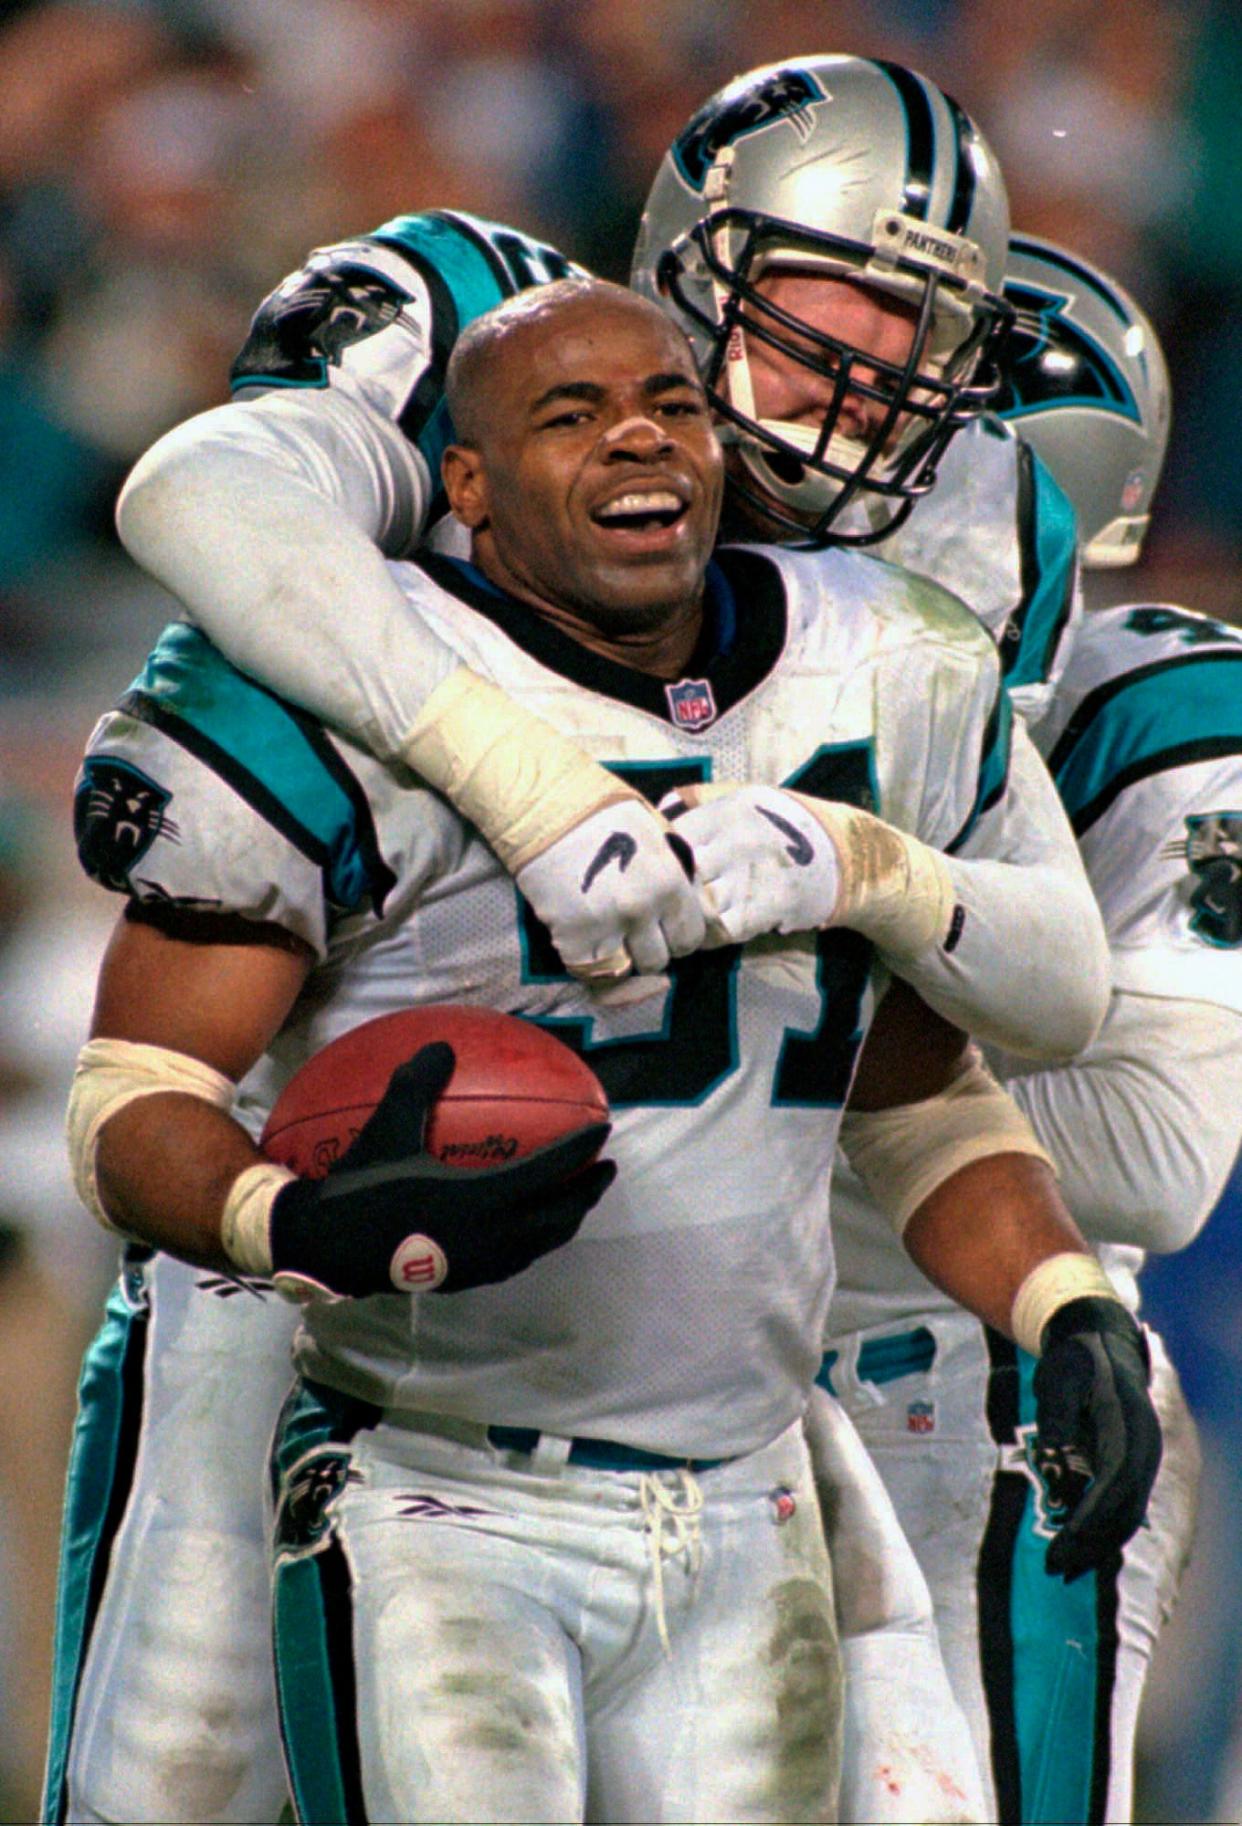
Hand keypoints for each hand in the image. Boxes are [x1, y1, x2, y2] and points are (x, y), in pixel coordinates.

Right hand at [269, 1043, 612, 1300]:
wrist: (332, 1247)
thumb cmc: (362, 1187)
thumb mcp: (388, 1129)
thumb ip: (417, 1085)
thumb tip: (440, 1046)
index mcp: (482, 1197)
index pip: (548, 1171)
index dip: (580, 1150)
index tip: (602, 1130)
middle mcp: (492, 1234)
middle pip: (559, 1214)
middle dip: (588, 1191)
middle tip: (606, 1167)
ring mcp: (482, 1261)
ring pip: (542, 1241)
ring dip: (566, 1218)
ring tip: (577, 1197)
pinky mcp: (468, 1275)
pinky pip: (519, 1257)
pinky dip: (537, 1238)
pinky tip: (529, 1224)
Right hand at [516, 798, 703, 981]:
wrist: (542, 804)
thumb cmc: (601, 810)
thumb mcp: (655, 832)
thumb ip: (675, 871)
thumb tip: (687, 900)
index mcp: (671, 882)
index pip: (690, 938)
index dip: (675, 936)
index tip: (660, 929)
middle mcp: (644, 909)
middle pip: (658, 960)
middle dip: (646, 949)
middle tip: (629, 932)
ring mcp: (607, 926)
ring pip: (625, 971)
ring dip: (617, 959)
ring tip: (605, 937)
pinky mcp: (572, 937)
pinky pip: (589, 971)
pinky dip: (586, 962)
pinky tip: (580, 938)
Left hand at [660, 783, 839, 944]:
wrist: (841, 853)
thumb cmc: (780, 825)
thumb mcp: (745, 797)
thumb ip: (702, 799)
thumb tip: (660, 805)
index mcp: (727, 811)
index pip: (671, 837)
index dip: (661, 858)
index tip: (662, 871)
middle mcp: (738, 840)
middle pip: (680, 875)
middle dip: (670, 893)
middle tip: (668, 903)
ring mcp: (753, 875)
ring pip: (698, 907)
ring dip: (690, 919)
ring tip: (689, 921)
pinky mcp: (769, 906)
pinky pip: (724, 929)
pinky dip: (713, 936)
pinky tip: (716, 930)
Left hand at [1034, 1297, 1162, 1581]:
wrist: (1099, 1341)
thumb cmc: (1075, 1359)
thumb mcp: (1059, 1377)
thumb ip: (1057, 1414)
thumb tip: (1052, 1454)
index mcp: (1130, 1427)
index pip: (1115, 1483)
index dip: (1091, 1516)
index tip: (1064, 1541)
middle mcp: (1144, 1449)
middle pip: (1125, 1509)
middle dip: (1091, 1542)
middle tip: (1054, 1568)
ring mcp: (1142, 1460)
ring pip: (1126, 1515)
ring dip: (1096, 1544)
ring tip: (1061, 1569)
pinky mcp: (1131, 1466)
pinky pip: (1122, 1507)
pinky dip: (1100, 1530)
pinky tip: (1073, 1548)